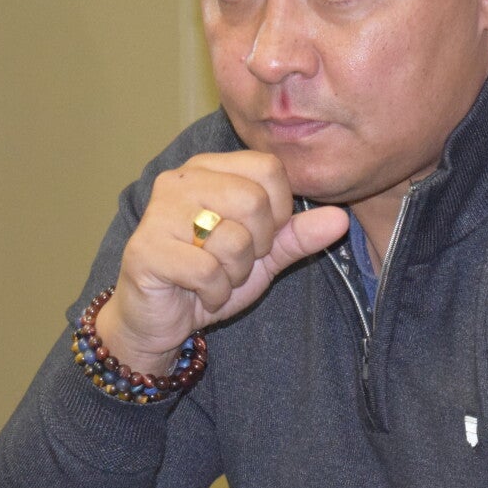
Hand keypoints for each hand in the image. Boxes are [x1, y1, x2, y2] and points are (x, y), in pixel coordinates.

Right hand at [101, 150, 348, 373]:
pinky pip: (207, 271)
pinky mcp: (146, 249)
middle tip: (235, 262)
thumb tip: (341, 219)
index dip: (279, 211)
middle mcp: (179, 180)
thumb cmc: (209, 278)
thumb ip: (298, 235)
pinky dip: (214, 293)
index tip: (260, 237)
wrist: (158, 319)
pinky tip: (198, 293)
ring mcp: (158, 213)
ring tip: (214, 277)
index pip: (269, 168)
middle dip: (258, 246)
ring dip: (234, 273)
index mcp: (209, 168)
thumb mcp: (263, 256)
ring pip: (232, 238)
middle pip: (253, 201)